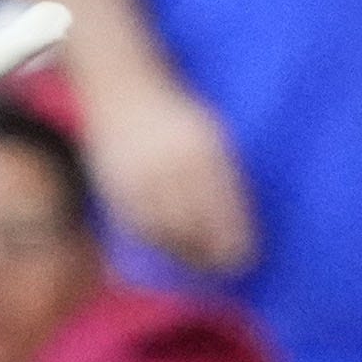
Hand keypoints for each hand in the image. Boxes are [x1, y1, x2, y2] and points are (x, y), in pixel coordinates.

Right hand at [85, 70, 259, 273]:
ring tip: (197, 266)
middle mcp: (171, 166)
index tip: (245, 259)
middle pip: (193, 224)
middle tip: (224, 271)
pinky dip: (154, 242)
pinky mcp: (115, 186)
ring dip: (182, 254)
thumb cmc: (174, 113)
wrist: (120, 89)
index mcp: (203, 150)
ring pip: (163, 230)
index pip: (223, 206)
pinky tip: (166, 248)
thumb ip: (221, 172)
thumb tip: (237, 220)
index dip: (234, 236)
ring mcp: (139, 177)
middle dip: (210, 253)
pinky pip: (137, 224)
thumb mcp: (209, 134)